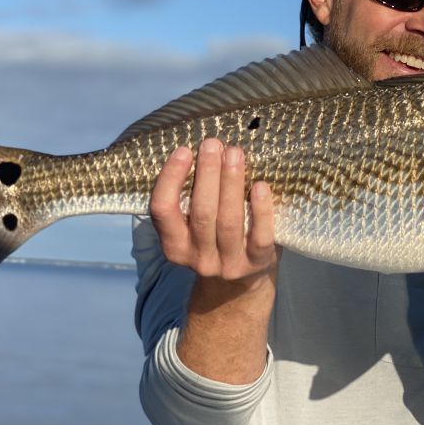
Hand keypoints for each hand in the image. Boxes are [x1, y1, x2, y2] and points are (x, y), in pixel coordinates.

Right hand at [149, 138, 279, 290]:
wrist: (244, 280)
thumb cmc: (217, 237)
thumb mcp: (194, 224)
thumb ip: (192, 196)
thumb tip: (203, 150)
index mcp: (174, 245)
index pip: (163, 210)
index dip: (171, 179)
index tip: (184, 150)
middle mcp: (198, 258)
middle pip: (201, 213)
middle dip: (207, 174)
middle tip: (213, 144)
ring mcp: (228, 263)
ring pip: (228, 221)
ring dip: (231, 183)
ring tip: (235, 153)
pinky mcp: (256, 263)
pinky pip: (260, 236)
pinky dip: (261, 209)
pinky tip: (261, 185)